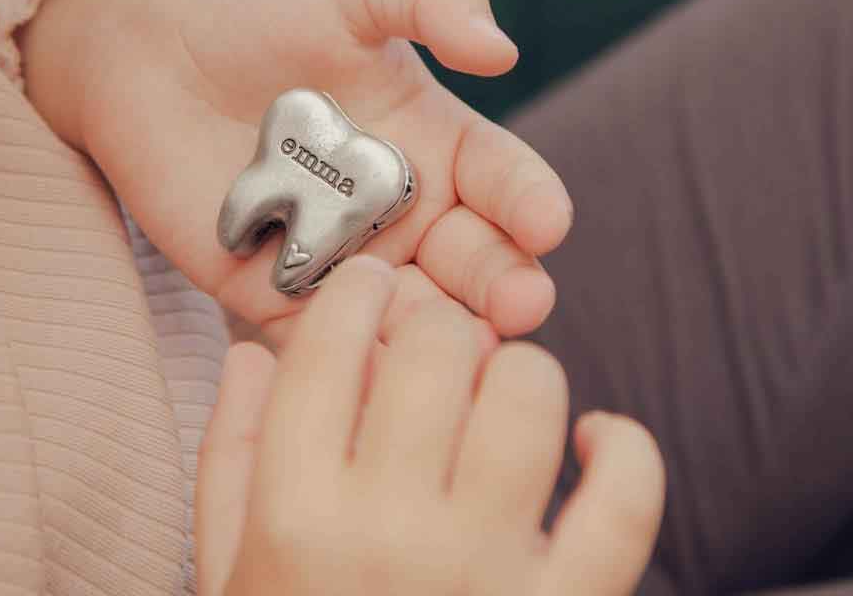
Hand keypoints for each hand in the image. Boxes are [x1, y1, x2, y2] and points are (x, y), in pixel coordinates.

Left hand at [21, 0, 572, 346]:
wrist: (150, 46)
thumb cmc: (259, 3)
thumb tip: (501, 48)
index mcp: (436, 140)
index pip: (506, 181)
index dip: (531, 200)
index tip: (547, 219)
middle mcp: (403, 209)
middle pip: (475, 262)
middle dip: (504, 284)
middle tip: (519, 303)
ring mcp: (343, 258)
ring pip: (408, 316)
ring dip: (435, 336)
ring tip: (451, 346)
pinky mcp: (275, 296)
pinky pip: (321, 343)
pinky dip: (344, 360)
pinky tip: (360, 366)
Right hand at [196, 255, 664, 595]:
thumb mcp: (227, 572)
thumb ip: (228, 457)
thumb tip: (249, 353)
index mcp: (294, 518)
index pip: (327, 346)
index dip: (354, 291)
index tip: (369, 284)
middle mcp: (389, 534)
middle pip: (433, 348)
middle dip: (434, 323)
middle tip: (432, 342)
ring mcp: (486, 575)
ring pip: (527, 393)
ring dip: (516, 371)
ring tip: (496, 392)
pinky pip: (625, 497)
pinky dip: (623, 449)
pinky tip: (592, 441)